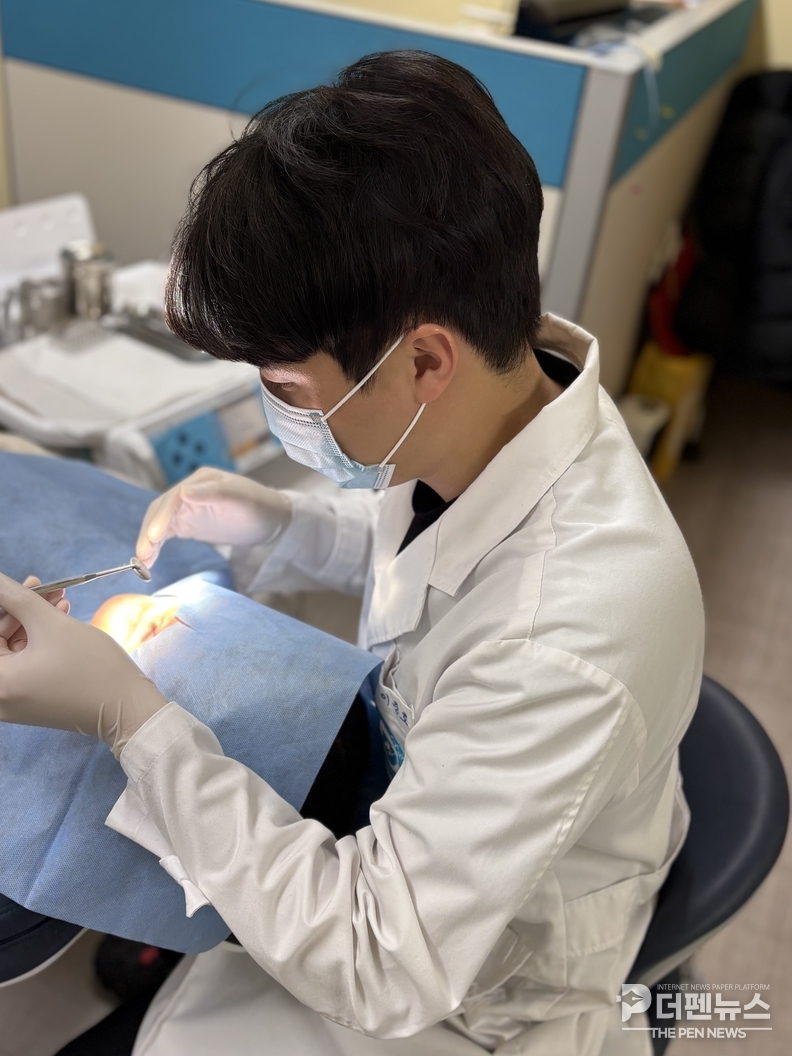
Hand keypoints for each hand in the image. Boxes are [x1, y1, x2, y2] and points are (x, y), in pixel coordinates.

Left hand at [0, 572, 167, 757]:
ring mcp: (14, 700)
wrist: (126, 707)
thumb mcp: (51, 624)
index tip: (28, 583)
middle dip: (21, 609)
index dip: (4, 603)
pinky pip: (26, 661)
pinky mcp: (31, 699)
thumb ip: (16, 597)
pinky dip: (39, 639)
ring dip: (33, 620)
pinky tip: (60, 618)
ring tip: (60, 599)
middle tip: (47, 586)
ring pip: (14, 647)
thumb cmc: (90, 667)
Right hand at [136, 467, 291, 567]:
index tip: (153, 536)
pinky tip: (149, 560)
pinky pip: (165, 533)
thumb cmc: (260, 506)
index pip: (174, 498)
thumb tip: (183, 491)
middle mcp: (189, 492)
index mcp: (200, 481)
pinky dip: (156, 546)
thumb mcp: (241, 500)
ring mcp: (186, 507)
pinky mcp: (187, 522)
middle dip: (149, 532)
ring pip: (159, 522)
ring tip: (142, 562)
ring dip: (148, 541)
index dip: (162, 517)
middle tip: (142, 555)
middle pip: (160, 510)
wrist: (271, 519)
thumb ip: (213, 494)